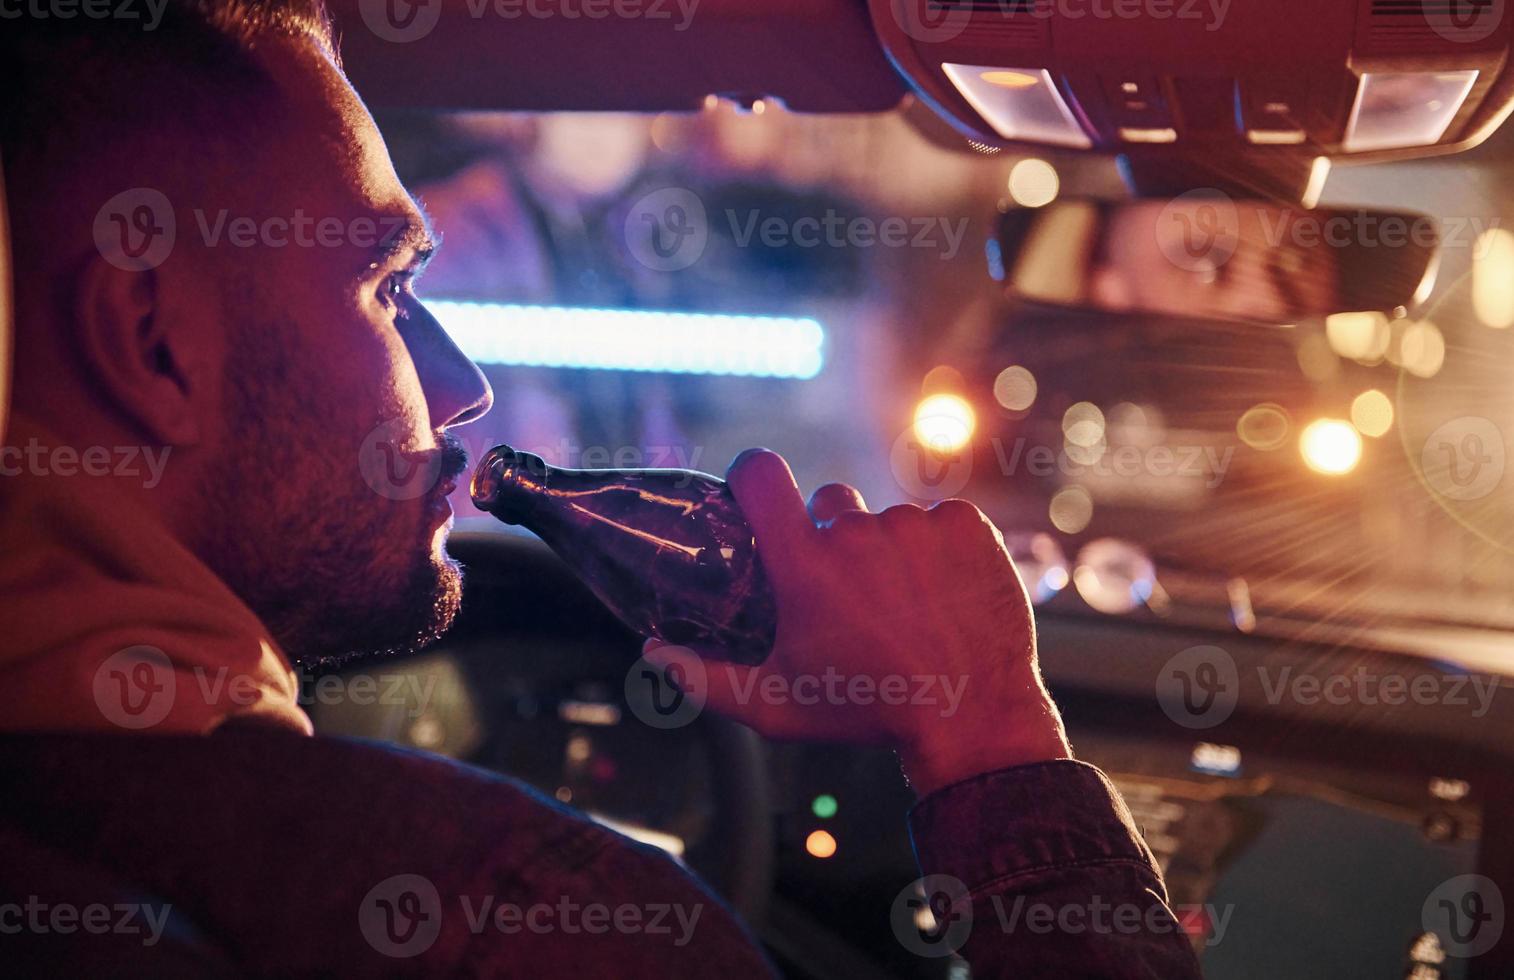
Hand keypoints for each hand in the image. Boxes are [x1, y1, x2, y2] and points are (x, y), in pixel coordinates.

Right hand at [644, 449, 1070, 796]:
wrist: (974, 720)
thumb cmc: (867, 713)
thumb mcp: (777, 706)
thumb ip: (706, 678)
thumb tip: (652, 652)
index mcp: (805, 566)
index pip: (761, 473)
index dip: (753, 474)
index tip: (758, 492)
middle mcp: (858, 533)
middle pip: (831, 502)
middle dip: (834, 536)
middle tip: (852, 592)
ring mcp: (917, 525)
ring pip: (888, 518)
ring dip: (891, 550)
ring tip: (907, 606)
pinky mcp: (967, 525)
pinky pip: (940, 519)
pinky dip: (941, 549)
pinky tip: (945, 594)